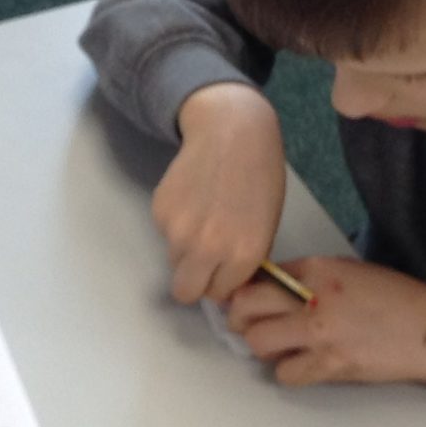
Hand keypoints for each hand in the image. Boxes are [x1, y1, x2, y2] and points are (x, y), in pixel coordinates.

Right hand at [155, 83, 287, 304]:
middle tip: (204, 261)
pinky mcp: (159, 211)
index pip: (219, 294)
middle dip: (194, 282)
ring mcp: (179, 230)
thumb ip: (245, 260)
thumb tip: (226, 285)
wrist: (232, 132)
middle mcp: (208, 248)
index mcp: (243, 254)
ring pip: (174, 260)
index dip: (220, 282)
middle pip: (185, 292)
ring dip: (185, 248)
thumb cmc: (259, 177)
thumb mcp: (265, 225)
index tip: (223, 270)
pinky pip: (164, 233)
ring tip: (204, 215)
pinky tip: (193, 197)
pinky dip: (175, 223)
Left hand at [224, 258, 425, 394]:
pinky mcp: (330, 366)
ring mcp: (320, 334)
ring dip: (264, 345)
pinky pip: (285, 373)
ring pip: (259, 343)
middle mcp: (313, 297)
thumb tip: (268, 287)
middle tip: (246, 324)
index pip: (259, 276)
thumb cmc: (394, 297)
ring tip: (280, 344)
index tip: (243, 299)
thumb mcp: (348, 270)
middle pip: (246, 307)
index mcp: (318, 267)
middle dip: (239, 318)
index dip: (244, 289)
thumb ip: (307, 275)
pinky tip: (303, 362)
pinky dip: (289, 370)